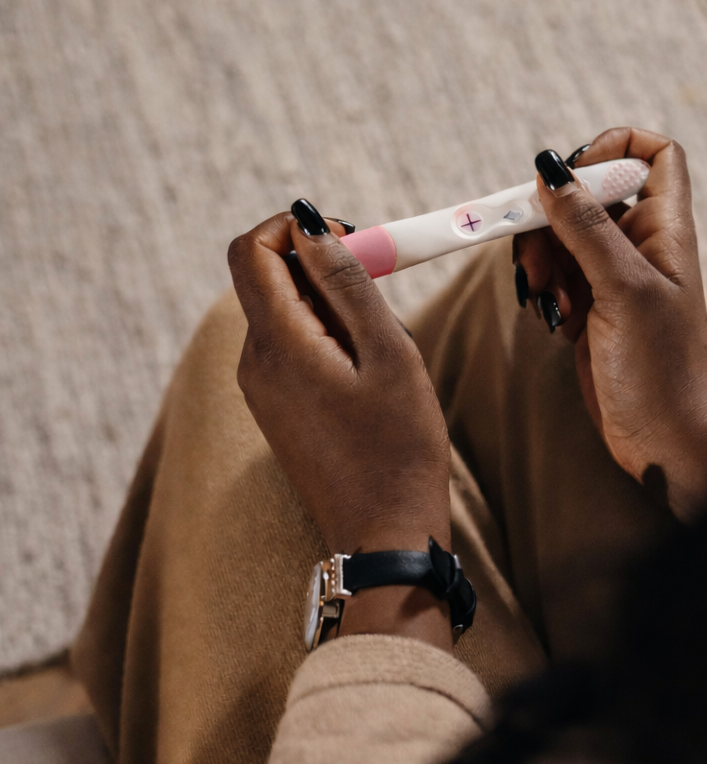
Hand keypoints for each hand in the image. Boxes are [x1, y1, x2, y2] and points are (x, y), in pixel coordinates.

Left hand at [228, 204, 451, 643]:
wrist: (384, 536)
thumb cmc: (398, 448)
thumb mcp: (389, 354)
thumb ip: (348, 284)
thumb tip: (311, 228)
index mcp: (278, 343)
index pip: (251, 249)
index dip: (295, 227)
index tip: (350, 241)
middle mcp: (255, 362)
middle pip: (267, 277)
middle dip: (322, 265)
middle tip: (382, 289)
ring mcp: (261, 389)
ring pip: (284, 311)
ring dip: (330, 306)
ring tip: (381, 348)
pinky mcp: (275, 408)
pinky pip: (290, 346)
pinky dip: (326, 338)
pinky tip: (368, 376)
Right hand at [518, 129, 706, 516]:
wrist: (662, 440)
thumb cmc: (661, 368)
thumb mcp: (623, 289)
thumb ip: (586, 227)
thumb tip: (550, 168)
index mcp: (666, 228)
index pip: (653, 153)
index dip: (613, 147)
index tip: (573, 172)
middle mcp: (641, 244)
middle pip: (585, 193)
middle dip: (550, 219)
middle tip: (537, 260)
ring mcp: (613, 276)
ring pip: (560, 236)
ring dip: (541, 261)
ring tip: (547, 302)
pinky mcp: (590, 306)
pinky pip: (553, 275)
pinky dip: (544, 291)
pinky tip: (554, 323)